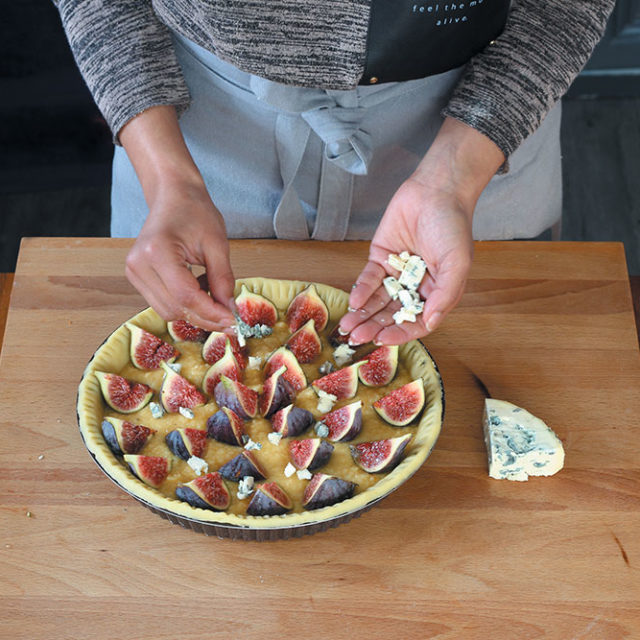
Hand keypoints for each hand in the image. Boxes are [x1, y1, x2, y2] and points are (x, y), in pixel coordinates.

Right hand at [125, 182, 235, 330]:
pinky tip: (198, 287)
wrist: (173, 195)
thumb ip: (223, 280)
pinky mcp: (136, 277)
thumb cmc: (194, 211)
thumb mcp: (217, 244)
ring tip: (213, 292)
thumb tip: (229, 310)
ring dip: (195, 312)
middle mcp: (139, 264)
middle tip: (230, 317)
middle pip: (175, 308)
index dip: (211, 313)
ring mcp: (134, 272)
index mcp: (157, 252)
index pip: (186, 296)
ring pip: (168, 311)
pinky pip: (163, 303)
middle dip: (205, 317)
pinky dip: (184, 304)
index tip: (233, 320)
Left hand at [339, 117, 504, 344]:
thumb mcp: (457, 264)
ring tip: (348, 328)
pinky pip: (369, 279)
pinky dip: (361, 291)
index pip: (416, 321)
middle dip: (374, 327)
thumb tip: (430, 322)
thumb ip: (445, 295)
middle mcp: (415, 287)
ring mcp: (396, 273)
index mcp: (436, 293)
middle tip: (356, 339)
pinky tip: (354, 302)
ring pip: (377, 300)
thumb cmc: (453, 226)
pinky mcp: (381, 258)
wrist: (436, 191)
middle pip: (392, 314)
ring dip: (363, 315)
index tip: (383, 340)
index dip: (400, 333)